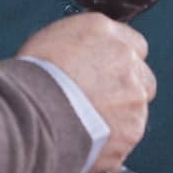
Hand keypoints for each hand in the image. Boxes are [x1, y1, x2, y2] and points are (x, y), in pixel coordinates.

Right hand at [17, 12, 155, 172]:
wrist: (30, 114)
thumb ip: (82, 44)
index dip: (120, 61)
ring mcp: (133, 97)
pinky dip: (112, 141)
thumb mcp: (51, 39)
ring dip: (120, 116)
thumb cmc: (31, 77)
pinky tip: (88, 140)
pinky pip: (126, 136)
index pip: (134, 43)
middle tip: (100, 101)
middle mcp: (126, 60)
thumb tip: (86, 55)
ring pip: (136, 109)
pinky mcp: (131, 131)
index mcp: (104, 31)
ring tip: (88, 125)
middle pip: (143, 76)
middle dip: (127, 89)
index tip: (108, 74)